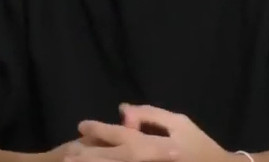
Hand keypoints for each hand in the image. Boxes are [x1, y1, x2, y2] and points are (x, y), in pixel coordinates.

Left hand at [65, 103, 233, 161]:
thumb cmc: (200, 147)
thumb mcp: (180, 124)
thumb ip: (150, 116)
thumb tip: (123, 111)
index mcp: (150, 147)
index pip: (118, 135)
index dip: (97, 129)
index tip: (81, 126)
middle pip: (109, 160)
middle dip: (87, 157)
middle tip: (68, 156)